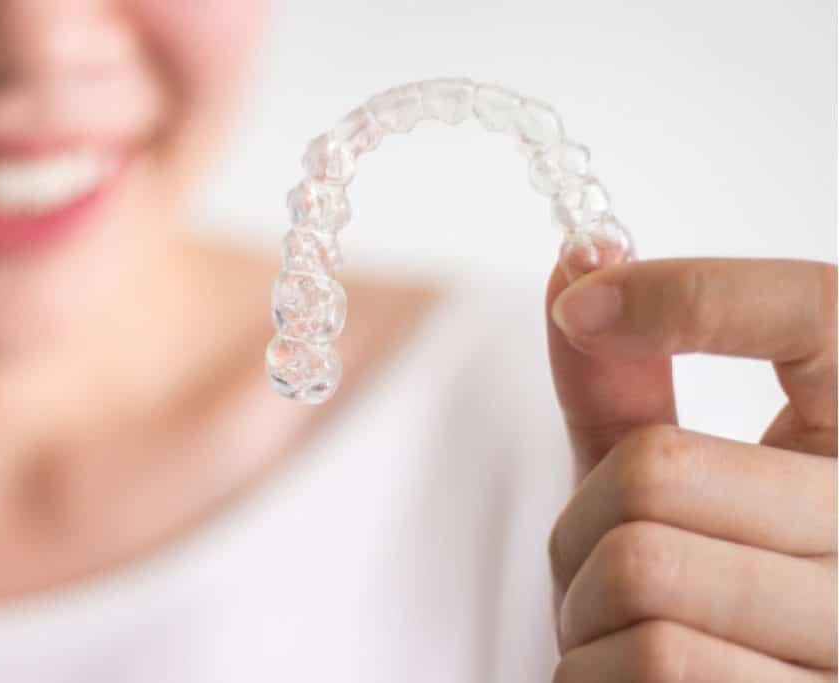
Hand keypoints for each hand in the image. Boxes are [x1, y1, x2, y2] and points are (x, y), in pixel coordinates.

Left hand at [545, 258, 836, 680]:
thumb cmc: (685, 594)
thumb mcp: (657, 483)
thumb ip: (623, 384)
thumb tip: (577, 258)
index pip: (824, 312)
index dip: (696, 293)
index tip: (585, 301)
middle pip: (660, 467)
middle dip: (582, 516)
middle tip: (597, 562)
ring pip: (641, 568)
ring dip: (581, 603)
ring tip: (617, 630)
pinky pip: (650, 663)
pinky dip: (591, 672)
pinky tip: (628, 682)